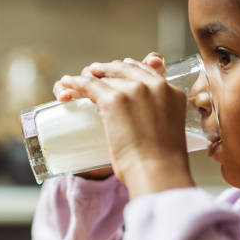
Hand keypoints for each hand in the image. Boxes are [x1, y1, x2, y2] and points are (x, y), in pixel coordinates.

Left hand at [52, 53, 164, 180]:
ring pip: (104, 76)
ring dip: (88, 77)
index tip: (117, 74)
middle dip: (107, 71)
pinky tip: (67, 83)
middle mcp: (154, 85)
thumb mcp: (169, 132)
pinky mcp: (113, 99)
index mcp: (172, 92)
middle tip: (95, 75)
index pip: (146, 70)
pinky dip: (75, 83)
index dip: (128, 70)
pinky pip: (88, 84)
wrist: (158, 171)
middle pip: (124, 68)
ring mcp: (133, 90)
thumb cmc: (163, 163)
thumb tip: (144, 127)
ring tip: (76, 82)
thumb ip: (159, 120)